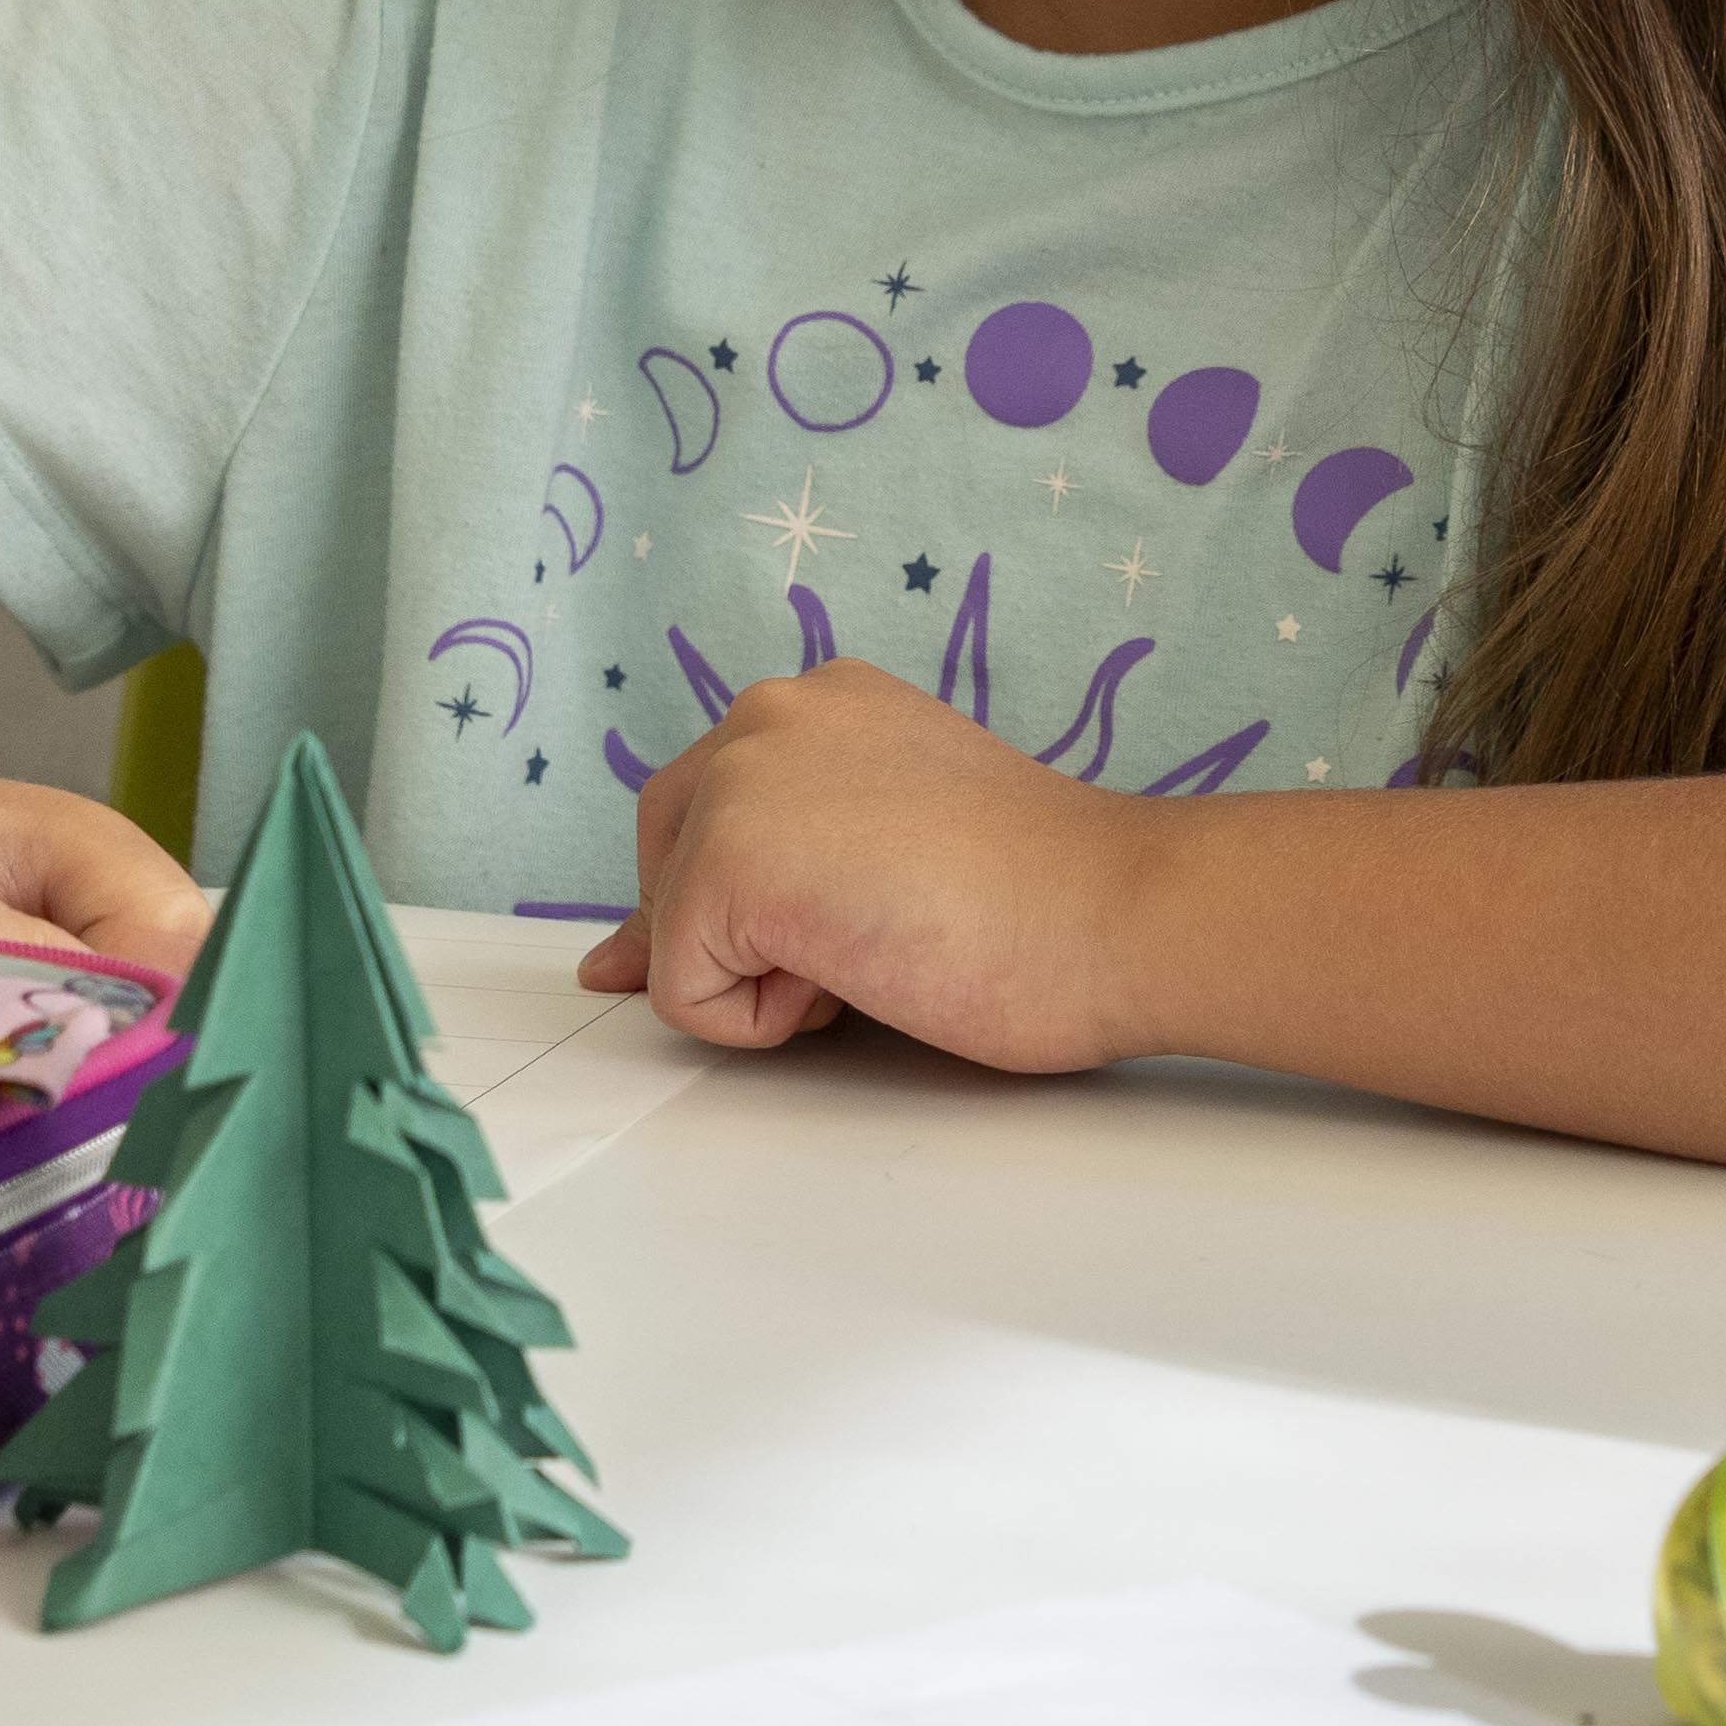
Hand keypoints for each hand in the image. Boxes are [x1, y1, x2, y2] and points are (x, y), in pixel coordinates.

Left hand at [579, 657, 1161, 1070]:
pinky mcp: (728, 861)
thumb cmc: (1042, 900)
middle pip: (668, 866)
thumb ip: (767, 876)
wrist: (1114, 912)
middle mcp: (767, 713)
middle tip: (877, 932)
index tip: (857, 915)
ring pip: (674, 931)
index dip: (750, 904)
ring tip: (879, 943)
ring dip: (759, 976)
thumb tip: (611, 966)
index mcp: (821, 701)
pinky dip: (760, 1024)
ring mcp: (740, 779)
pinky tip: (862, 976)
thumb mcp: (883, 854)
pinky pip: (685, 996)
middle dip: (741, 933)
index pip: (707, 815)